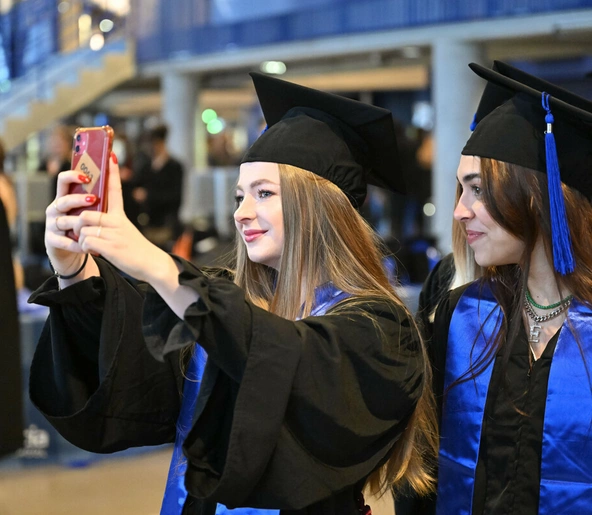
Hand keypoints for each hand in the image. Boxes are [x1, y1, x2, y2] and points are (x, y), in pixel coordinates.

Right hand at [45, 171, 96, 276]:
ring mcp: (51, 224)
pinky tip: (85, 245)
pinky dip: (75, 243)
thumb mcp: (91, 212)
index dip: (72, 176)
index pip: (63, 180)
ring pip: (64, 221)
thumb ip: (96, 199)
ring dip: (79, 223)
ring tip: (93, 225)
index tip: (87, 177)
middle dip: (78, 199)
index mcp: (65, 197)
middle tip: (93, 199)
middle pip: (64, 200)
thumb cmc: (85, 226)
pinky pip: (63, 241)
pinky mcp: (51, 240)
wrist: (73, 250)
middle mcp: (56, 208)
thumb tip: (112, 180)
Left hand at [72, 154, 168, 281]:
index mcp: (121, 216)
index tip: (111, 156)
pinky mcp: (111, 247)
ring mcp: (114, 234)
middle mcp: (117, 222)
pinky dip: (84, 248)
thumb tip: (89, 220)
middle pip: (86, 214)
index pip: (115, 190)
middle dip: (77, 223)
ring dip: (80, 238)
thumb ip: (110, 223)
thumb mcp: (126, 231)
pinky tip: (93, 251)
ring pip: (83, 228)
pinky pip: (86, 242)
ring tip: (88, 244)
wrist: (151, 263)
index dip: (113, 173)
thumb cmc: (136, 249)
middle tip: (78, 231)